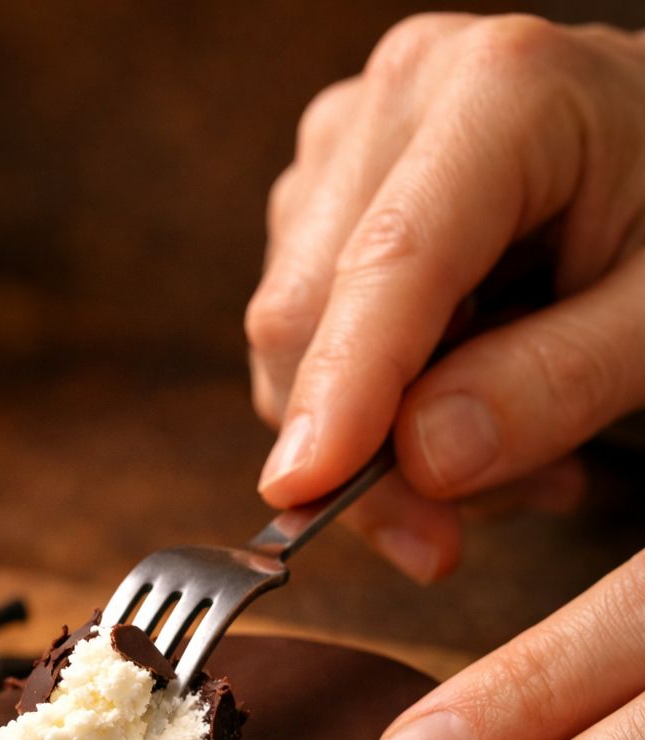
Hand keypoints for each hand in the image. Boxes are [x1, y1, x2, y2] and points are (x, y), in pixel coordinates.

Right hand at [246, 14, 644, 582]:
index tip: (305, 494)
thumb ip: (556, 385)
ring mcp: (349, 147)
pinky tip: (470, 406)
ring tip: (510, 449)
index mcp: (500, 92)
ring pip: (292, 342)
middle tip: (452, 537)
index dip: (340, 390)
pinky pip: (306, 342)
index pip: (388, 263)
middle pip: (306, 314)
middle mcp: (400, 101)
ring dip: (378, 441)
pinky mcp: (326, 198)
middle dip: (361, 452)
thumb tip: (423, 461)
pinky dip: (373, 411)